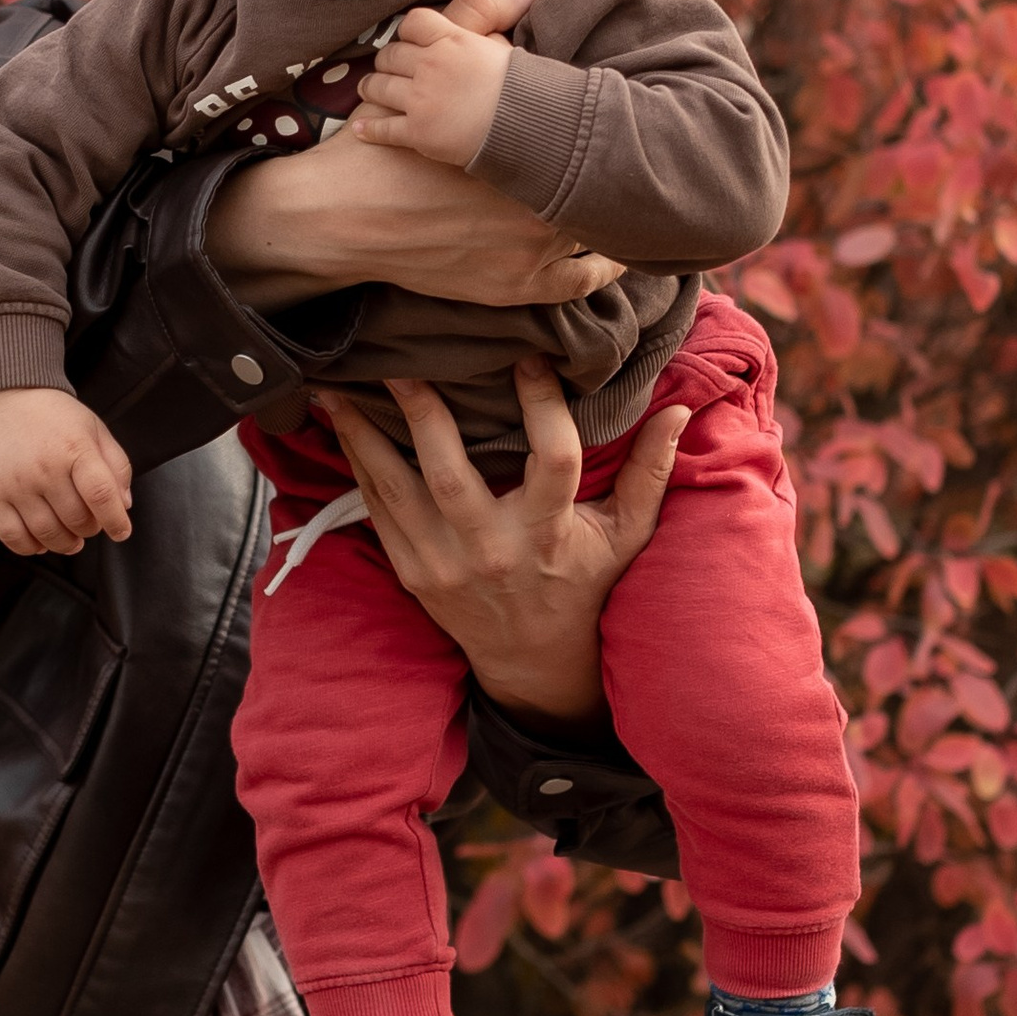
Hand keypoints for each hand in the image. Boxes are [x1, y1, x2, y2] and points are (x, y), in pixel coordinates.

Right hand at [0, 386, 134, 555]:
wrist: (5, 399)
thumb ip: (117, 465)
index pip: (102, 496)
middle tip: (90, 524)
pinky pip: (12, 536)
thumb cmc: (56, 417)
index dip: (116, 521)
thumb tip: (124, 506)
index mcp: (75, 448)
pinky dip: (30, 547)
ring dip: (66, 544)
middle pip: (77, 520)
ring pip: (47, 533)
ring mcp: (16, 483)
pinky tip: (42, 541)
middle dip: (90, 529)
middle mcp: (44, 467)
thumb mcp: (95, 429)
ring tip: (72, 539)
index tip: (121, 532)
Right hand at [209, 0, 622, 311]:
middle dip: (624, 169)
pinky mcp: (514, 287)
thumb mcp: (433, 72)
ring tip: (636, 200)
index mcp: (526, 150)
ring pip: (599, 235)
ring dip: (619, 217)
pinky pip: (578, 283)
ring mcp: (529, 252)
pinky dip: (602, 268)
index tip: (635, 114)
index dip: (619, 123)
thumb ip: (481, 17)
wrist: (341, 216)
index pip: (595, 136)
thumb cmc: (386, 148)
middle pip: (603, 185)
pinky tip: (614, 254)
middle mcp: (536, 204)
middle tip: (643, 153)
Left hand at [316, 359, 687, 721]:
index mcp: (550, 534)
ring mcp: (445, 565)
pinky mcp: (412, 573)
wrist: (533, 660)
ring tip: (338, 387)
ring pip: (395, 492)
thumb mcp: (626, 535)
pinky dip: (357, 467)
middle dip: (423, 417)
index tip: (528, 354)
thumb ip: (650, 473)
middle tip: (400, 363)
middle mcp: (493, 550)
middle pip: (451, 477)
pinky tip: (340, 426)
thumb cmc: (585, 583)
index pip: (552, 460)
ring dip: (363, 437)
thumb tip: (678, 411)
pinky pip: (377, 512)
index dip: (541, 405)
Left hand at [352, 2, 513, 168]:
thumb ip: (488, 31)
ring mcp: (421, 99)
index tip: (409, 41)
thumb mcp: (506, 47)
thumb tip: (506, 2)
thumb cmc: (525, 88)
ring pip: (379, 86)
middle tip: (388, 69)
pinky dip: (369, 129)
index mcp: (453, 40)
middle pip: (391, 55)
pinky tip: (360, 130)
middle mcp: (431, 65)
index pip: (413, 23)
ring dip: (371, 88)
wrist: (530, 127)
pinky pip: (384, 128)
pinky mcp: (418, 132)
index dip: (408, 33)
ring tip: (369, 90)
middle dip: (387, 61)